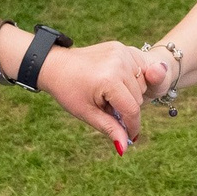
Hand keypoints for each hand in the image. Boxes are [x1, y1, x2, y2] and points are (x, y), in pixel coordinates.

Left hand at [34, 41, 152, 152]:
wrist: (55, 64)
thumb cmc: (69, 91)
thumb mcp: (87, 113)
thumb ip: (109, 128)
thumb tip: (125, 148)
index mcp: (109, 80)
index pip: (132, 109)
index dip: (133, 127)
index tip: (131, 137)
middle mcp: (118, 63)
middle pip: (138, 97)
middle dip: (127, 108)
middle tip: (108, 108)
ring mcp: (121, 52)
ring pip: (141, 84)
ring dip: (131, 94)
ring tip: (109, 94)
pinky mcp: (121, 47)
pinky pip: (138, 70)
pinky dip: (131, 80)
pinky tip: (116, 83)